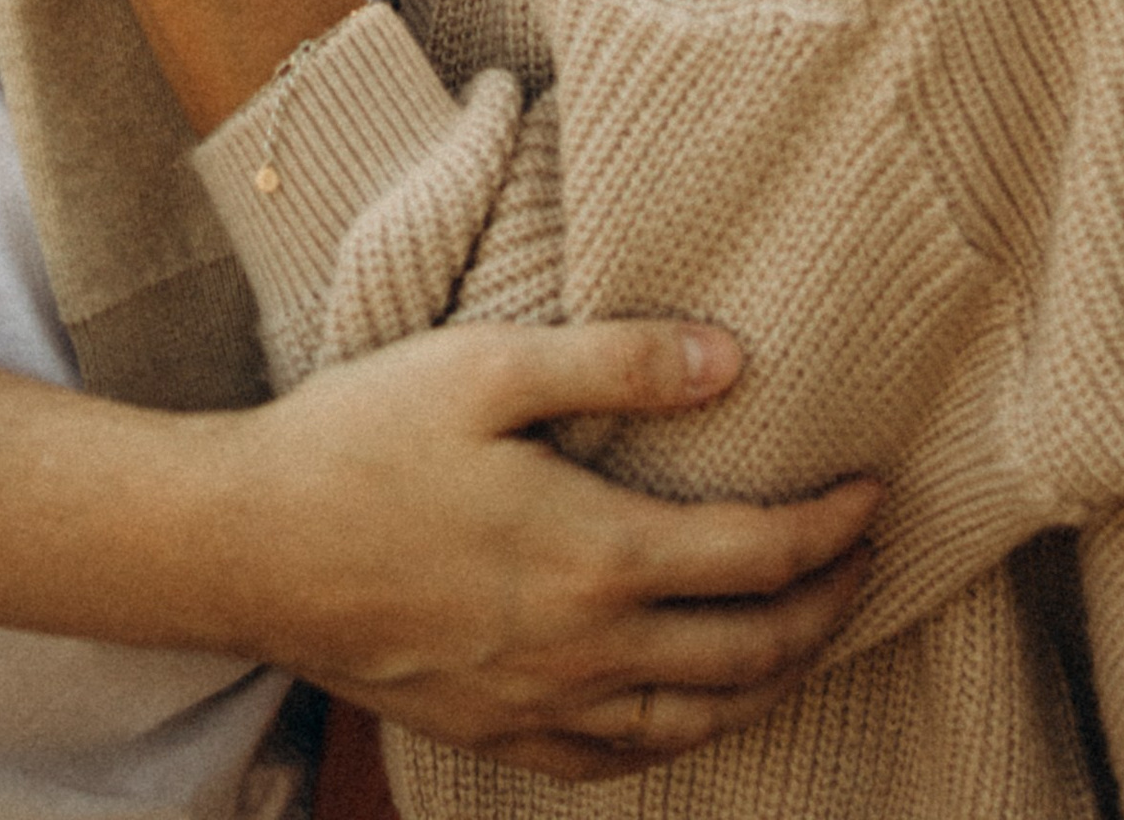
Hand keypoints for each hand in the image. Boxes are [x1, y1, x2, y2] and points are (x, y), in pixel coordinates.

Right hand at [216, 318, 877, 780]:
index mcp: (599, 554)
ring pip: (700, 721)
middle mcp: (587, 649)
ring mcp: (540, 703)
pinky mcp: (493, 730)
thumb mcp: (488, 367)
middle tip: (868, 563)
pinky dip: (682, 738)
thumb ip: (618, 363)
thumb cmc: (362, 437)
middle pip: (753, 651)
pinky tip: (690, 710)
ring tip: (809, 634)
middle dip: (830, 608)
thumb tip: (735, 362)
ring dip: (775, 680)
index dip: (835, 528)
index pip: (761, 556)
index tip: (877, 493)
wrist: (246, 544)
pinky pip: (617, 761)